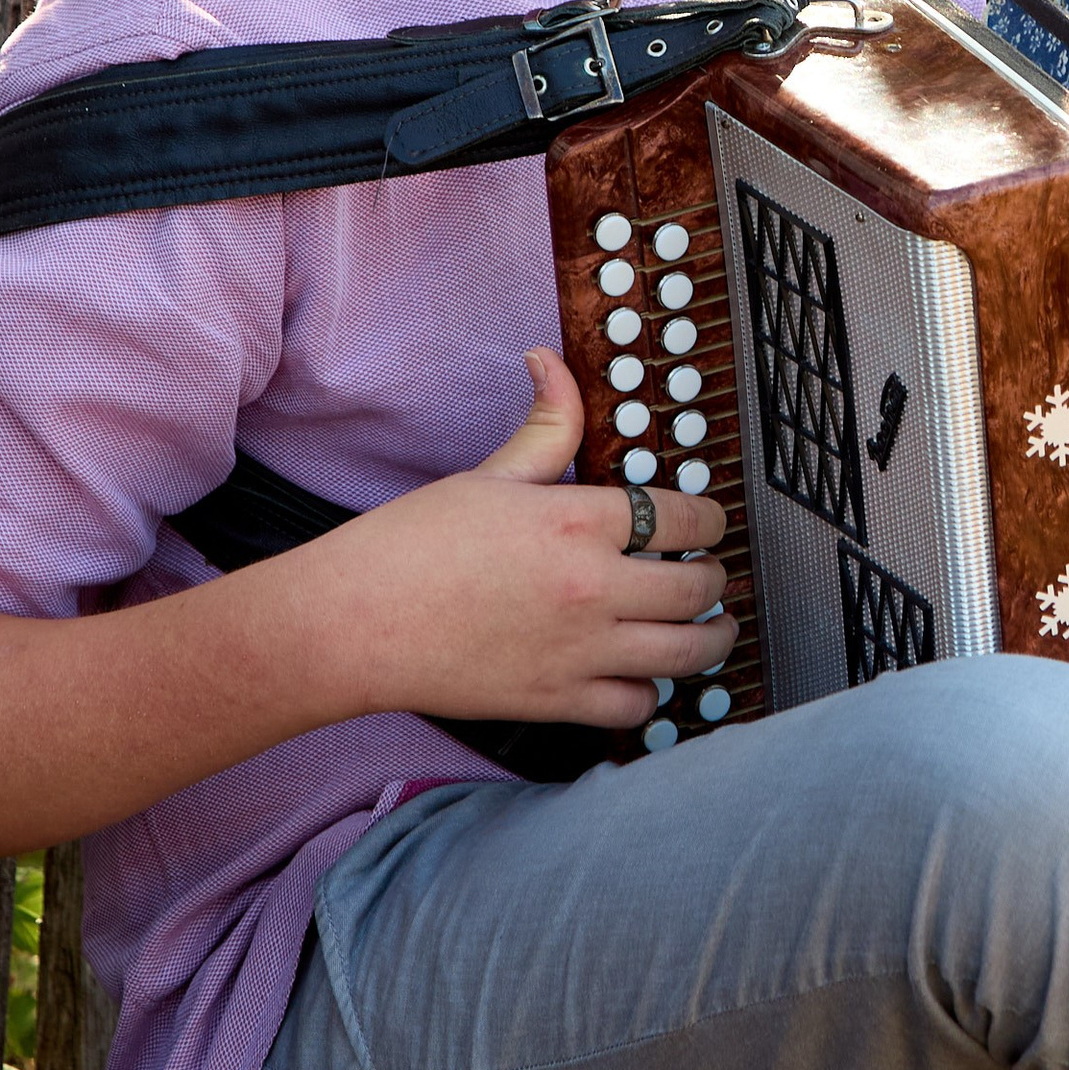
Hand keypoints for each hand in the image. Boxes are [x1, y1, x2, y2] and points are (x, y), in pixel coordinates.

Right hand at [296, 347, 732, 729]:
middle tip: (708, 574)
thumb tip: (551, 362)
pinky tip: (643, 674)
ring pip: (687, 652)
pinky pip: (637, 707)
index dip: (709, 520)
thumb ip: (546, 425)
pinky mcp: (558, 702)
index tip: (707, 524)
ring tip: (708, 628)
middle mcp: (593, 588)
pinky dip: (651, 693)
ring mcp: (580, 651)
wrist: (353, 624)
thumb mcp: (490, 475)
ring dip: (709, 639)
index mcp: (580, 521)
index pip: (686, 517)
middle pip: (698, 588)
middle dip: (714, 579)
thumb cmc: (410, 546)